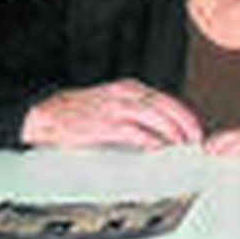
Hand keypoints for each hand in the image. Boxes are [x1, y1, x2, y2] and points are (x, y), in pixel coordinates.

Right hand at [21, 79, 203, 149]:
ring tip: (182, 148)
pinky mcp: (103, 126)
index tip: (195, 131)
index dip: (185, 116)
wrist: (44, 115)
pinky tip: (159, 150)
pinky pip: (134, 132)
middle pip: (166, 107)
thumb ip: (134, 112)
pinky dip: (151, 141)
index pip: (167, 100)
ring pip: (155, 117)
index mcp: (129, 89)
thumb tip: (161, 132)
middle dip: (185, 125)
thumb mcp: (111, 103)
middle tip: (196, 142)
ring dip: (173, 134)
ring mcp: (114, 109)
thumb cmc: (78, 114)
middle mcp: (125, 95)